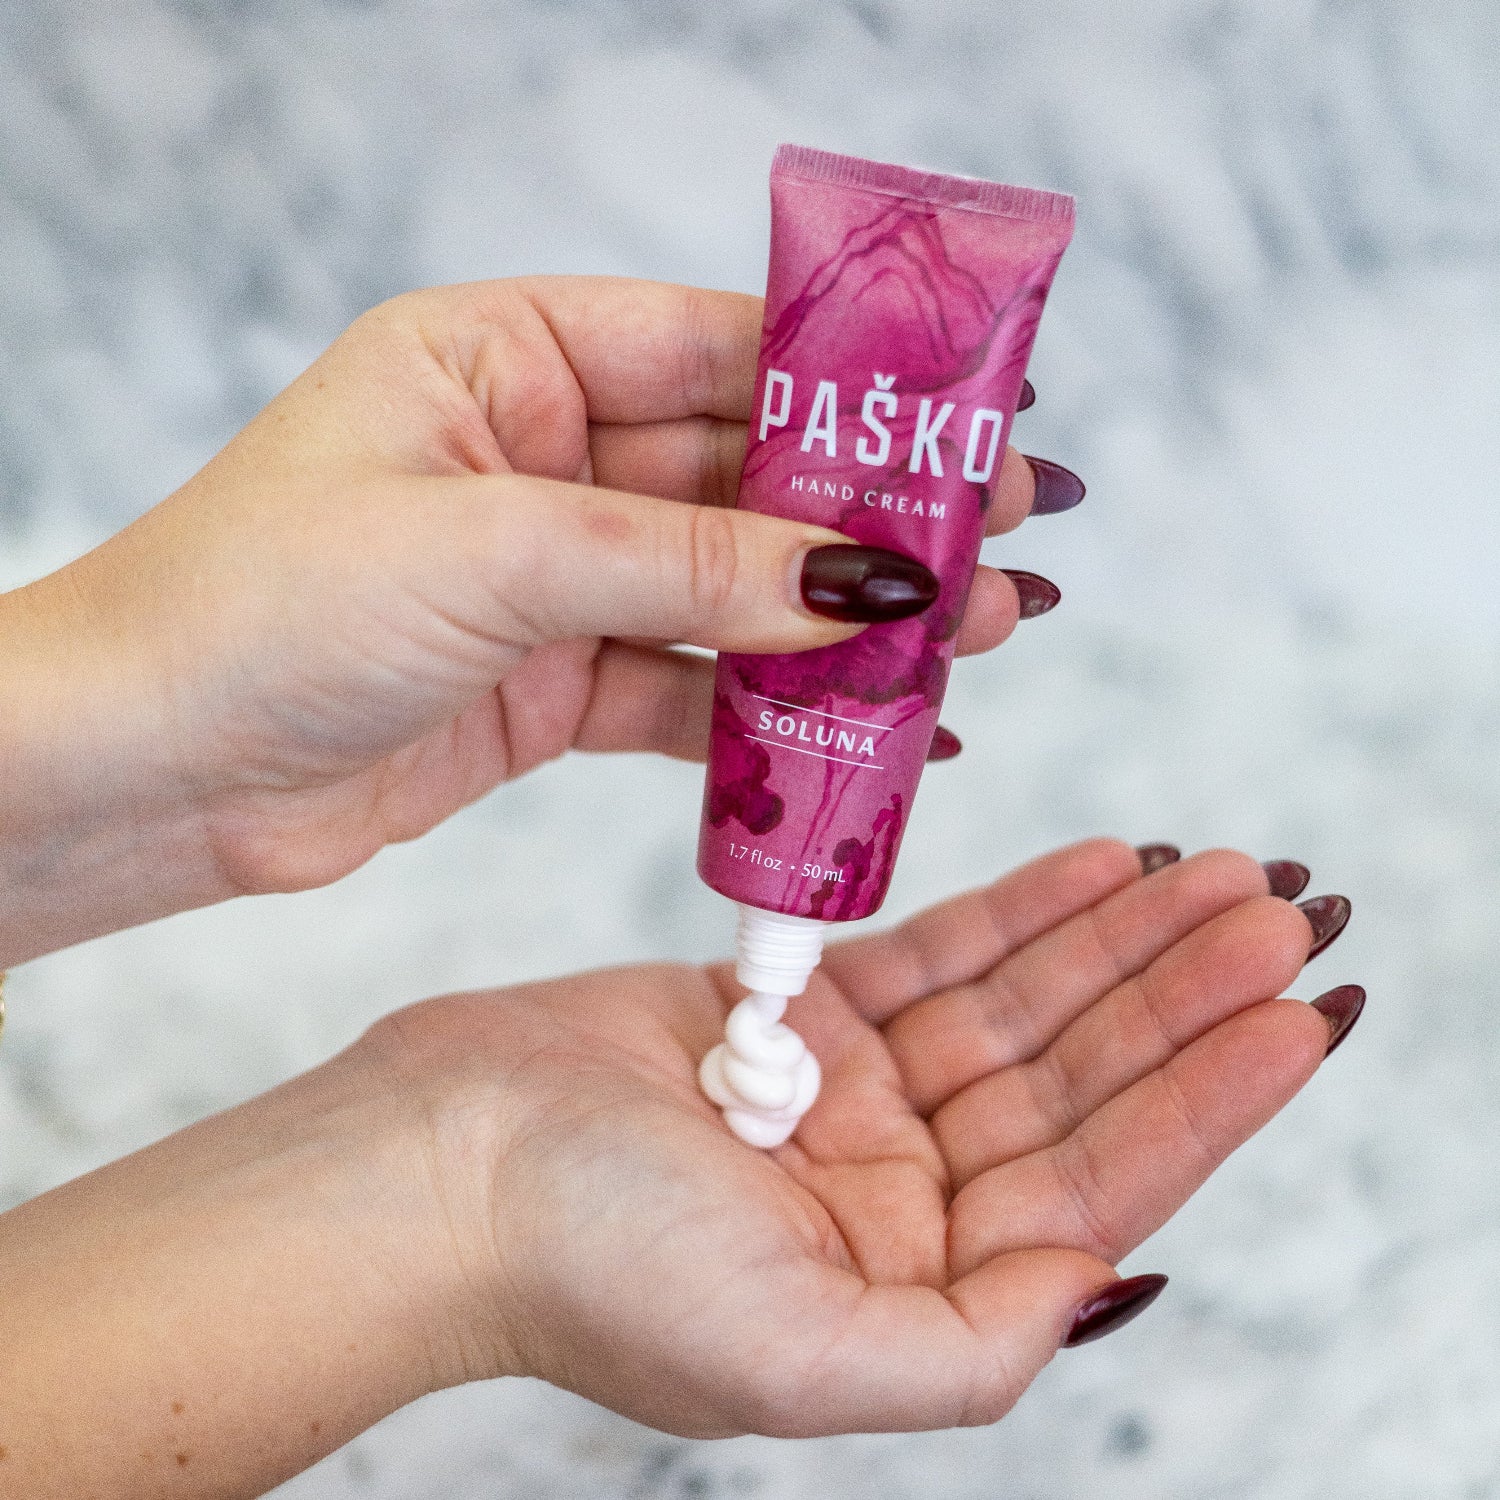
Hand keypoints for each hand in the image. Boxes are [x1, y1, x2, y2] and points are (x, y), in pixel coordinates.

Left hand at [0, 277, 1050, 963]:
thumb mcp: (492, 555)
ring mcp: (554, 578)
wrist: (149, 773)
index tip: (972, 421)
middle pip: (746, 477)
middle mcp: (541, 457)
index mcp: (507, 358)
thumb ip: (688, 566)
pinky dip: (774, 717)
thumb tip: (864, 579)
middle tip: (1008, 539)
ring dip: (845, 623)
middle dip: (875, 518)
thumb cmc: (260, 607)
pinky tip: (870, 729)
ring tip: (978, 635)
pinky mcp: (553, 685)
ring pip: (734, 592)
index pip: (716, 348)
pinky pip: (692, 690)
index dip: (853, 390)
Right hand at [374, 839, 1349, 1436]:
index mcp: (913, 1283)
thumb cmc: (582, 1267)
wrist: (432, 1162)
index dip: (1204, 1094)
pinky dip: (1018, 907)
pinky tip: (1095, 864)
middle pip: (1074, 1074)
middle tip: (1280, 906)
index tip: (1297, 1009)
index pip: (1098, 1178)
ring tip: (1213, 870)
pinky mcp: (797, 1008)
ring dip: (1117, 934)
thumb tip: (1103, 1281)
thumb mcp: (792, 1358)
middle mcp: (898, 1191)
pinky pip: (935, 947)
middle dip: (1180, 991)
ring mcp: (852, 1092)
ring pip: (1019, 1001)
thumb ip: (964, 1350)